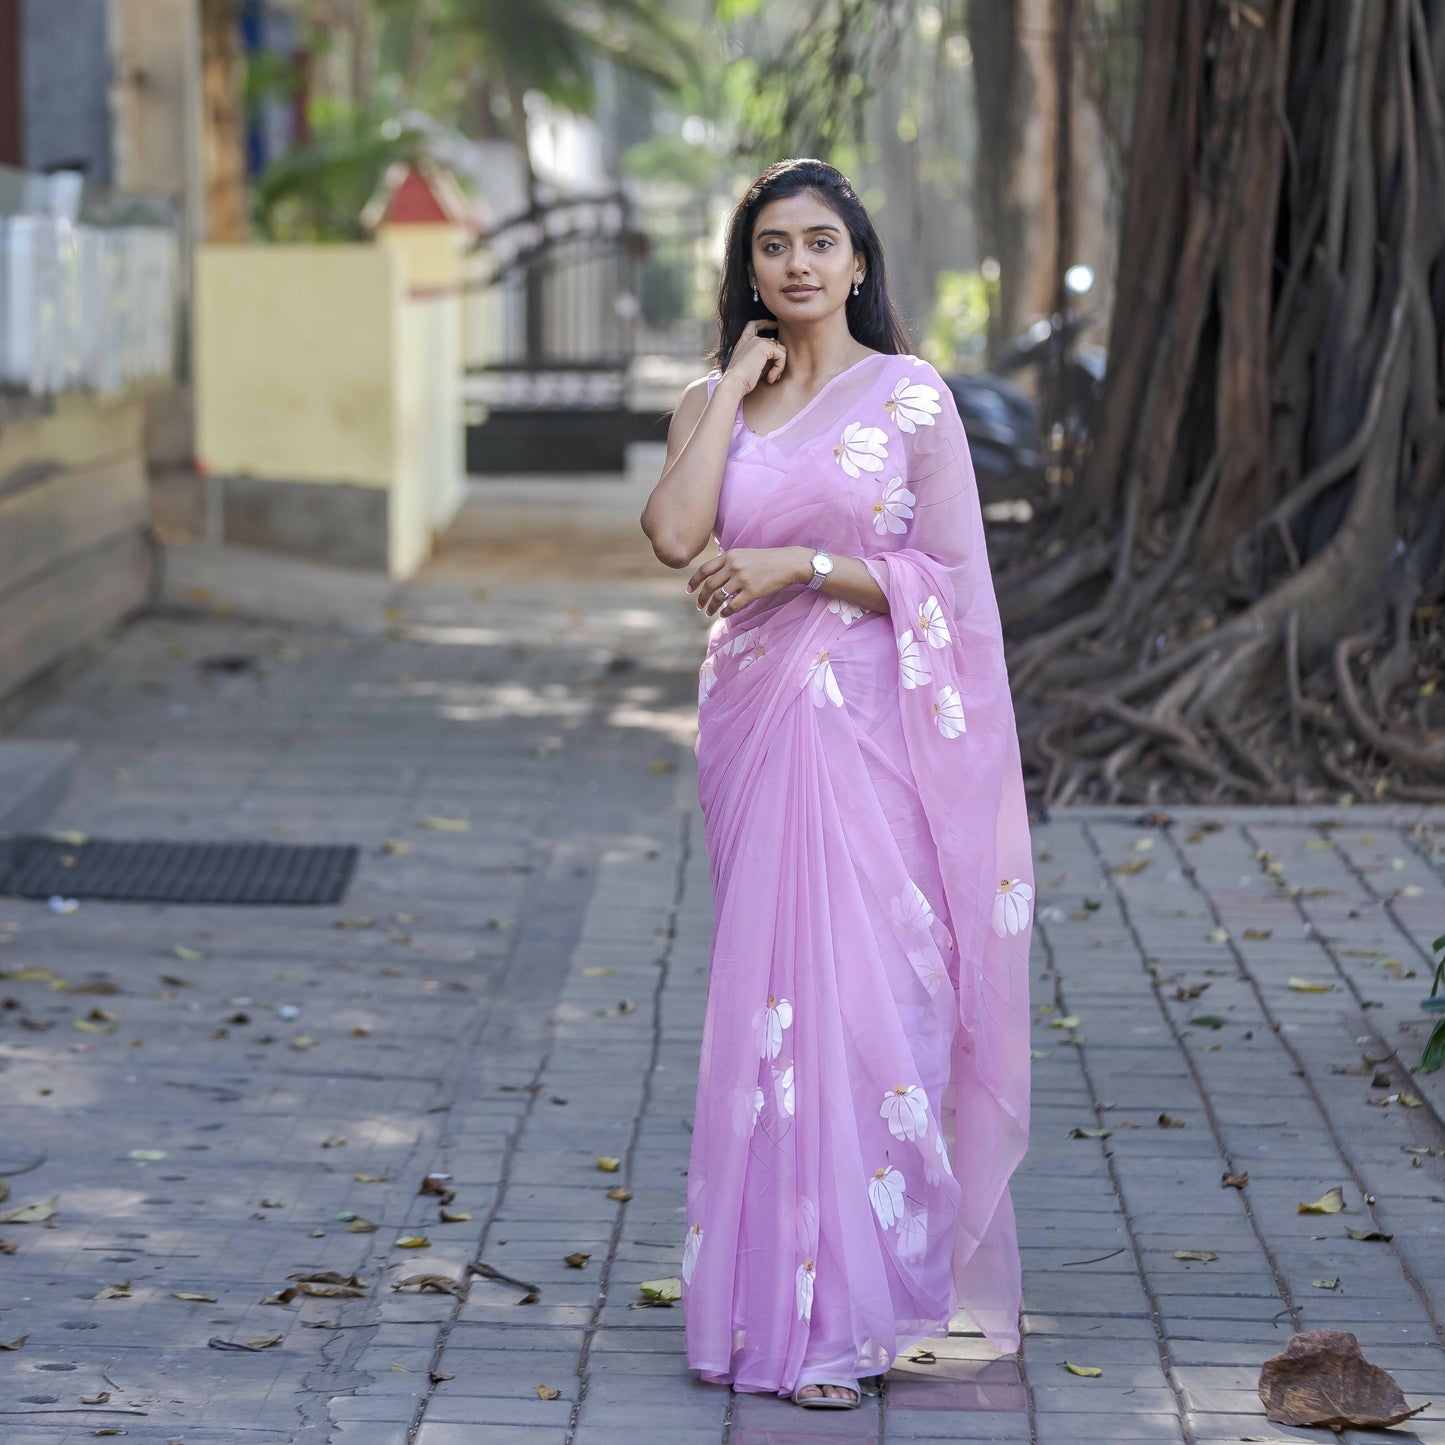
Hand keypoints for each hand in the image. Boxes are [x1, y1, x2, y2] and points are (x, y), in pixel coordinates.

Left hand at [687, 547, 809, 617]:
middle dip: (701, 598)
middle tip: (699, 606)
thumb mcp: (743, 554)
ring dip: (711, 607)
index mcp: (729, 556)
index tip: (689, 591)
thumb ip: (728, 563)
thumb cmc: (765, 559)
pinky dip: (726, 612)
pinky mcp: (752, 591)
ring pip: (719, 597)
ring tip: (709, 613)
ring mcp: (742, 579)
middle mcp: (733, 566)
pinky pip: (733, 606)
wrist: (787, 563)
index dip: (694, 581)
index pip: (704, 570)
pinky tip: (724, 615)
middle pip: (709, 585)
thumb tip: (712, 577)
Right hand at [720, 320, 786, 397]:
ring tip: (771, 378)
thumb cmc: (742, 381)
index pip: (753, 325)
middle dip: (778, 359)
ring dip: (780, 366)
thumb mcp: (753, 367)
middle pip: (774, 342)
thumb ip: (764, 358)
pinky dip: (779, 368)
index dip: (765, 323)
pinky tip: (770, 378)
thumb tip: (780, 354)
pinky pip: (782, 355)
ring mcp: (757, 341)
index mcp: (742, 342)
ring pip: (780, 349)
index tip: (775, 325)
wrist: (733, 384)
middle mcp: (750, 339)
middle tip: (774, 375)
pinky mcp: (764, 346)